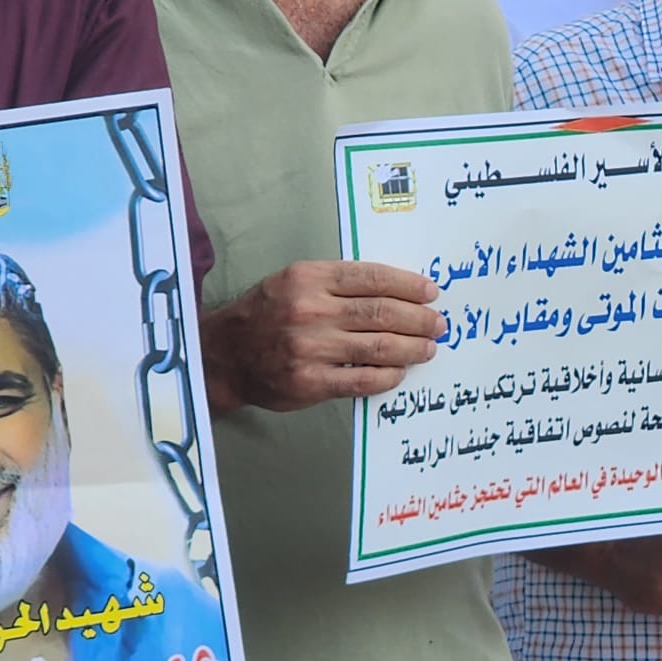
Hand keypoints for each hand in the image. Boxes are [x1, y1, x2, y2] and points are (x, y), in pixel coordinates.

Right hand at [204, 260, 440, 412]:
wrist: (223, 355)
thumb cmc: (267, 314)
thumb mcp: (294, 282)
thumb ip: (339, 283)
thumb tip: (398, 292)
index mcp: (308, 278)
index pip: (373, 278)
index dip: (409, 286)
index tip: (431, 293)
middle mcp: (309, 311)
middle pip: (383, 313)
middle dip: (419, 319)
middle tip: (438, 324)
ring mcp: (309, 348)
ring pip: (379, 347)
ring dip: (412, 348)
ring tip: (428, 348)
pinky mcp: (310, 381)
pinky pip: (363, 379)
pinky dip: (388, 376)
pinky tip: (399, 371)